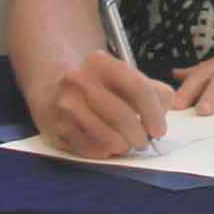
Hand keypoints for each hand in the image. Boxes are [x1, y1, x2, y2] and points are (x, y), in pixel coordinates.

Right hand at [25, 40, 173, 159]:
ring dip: (123, 146)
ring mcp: (65, 105)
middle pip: (122, 116)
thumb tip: (161, 117)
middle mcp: (79, 80)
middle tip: (144, 142)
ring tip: (127, 144)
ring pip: (106, 137)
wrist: (52, 86)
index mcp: (100, 62)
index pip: (138, 88)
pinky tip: (108, 146)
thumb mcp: (123, 77)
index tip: (160, 130)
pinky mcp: (56, 128)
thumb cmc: (98, 85)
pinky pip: (89, 149)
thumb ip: (152, 91)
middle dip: (139, 136)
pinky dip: (105, 152)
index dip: (154, 114)